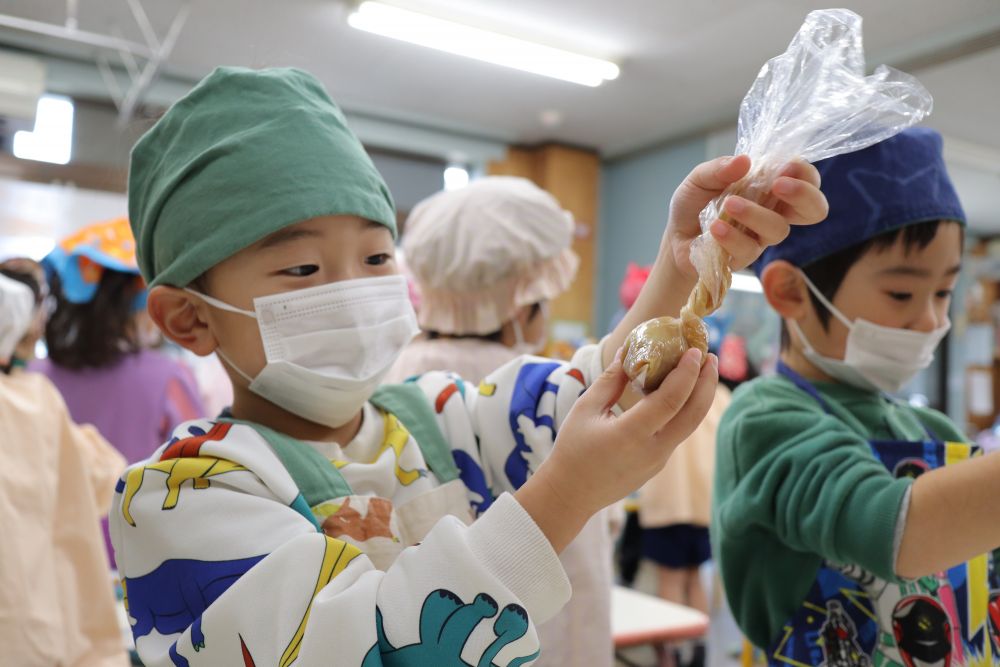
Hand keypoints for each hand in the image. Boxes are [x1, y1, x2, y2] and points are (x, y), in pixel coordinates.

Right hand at [516, 347, 717, 551]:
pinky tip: (680, 393)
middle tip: (711, 357)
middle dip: (707, 383)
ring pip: (689, 425)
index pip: (670, 400)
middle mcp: (653, 450)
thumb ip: (610, 380)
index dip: (686, 373)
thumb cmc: (572, 449)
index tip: (694, 351)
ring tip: (702, 371)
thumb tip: (629, 350)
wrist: (572, 494)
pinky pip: (677, 433)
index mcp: (631, 434)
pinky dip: (684, 410)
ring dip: (700, 396)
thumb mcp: (585, 409)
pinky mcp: (659, 464)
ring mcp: (659, 460)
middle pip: (693, 414)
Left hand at [665, 155, 826, 277]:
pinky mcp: (744, 258)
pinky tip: (714, 228)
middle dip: (804, 195)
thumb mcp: (699, 179)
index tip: (786, 166)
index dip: (805, 173)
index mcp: (771, 188)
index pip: (807, 179)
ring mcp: (761, 237)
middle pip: (814, 209)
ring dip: (755, 214)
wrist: (674, 236)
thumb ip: (719, 169)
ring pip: (779, 229)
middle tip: (778, 185)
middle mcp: (774, 212)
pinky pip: (748, 249)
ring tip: (729, 205)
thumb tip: (744, 160)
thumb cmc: (694, 205)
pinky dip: (731, 236)